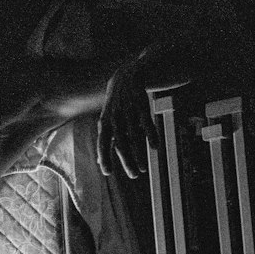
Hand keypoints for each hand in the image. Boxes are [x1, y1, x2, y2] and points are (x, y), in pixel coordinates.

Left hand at [97, 53, 160, 179]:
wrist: (126, 77)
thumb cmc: (116, 106)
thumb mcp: (106, 121)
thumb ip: (105, 141)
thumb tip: (99, 163)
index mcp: (104, 124)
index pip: (103, 144)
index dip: (104, 158)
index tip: (107, 172)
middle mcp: (115, 120)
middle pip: (120, 144)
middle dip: (126, 162)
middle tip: (133, 176)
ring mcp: (128, 114)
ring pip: (134, 137)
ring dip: (139, 154)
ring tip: (142, 169)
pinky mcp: (141, 107)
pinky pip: (146, 123)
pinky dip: (151, 135)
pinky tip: (155, 147)